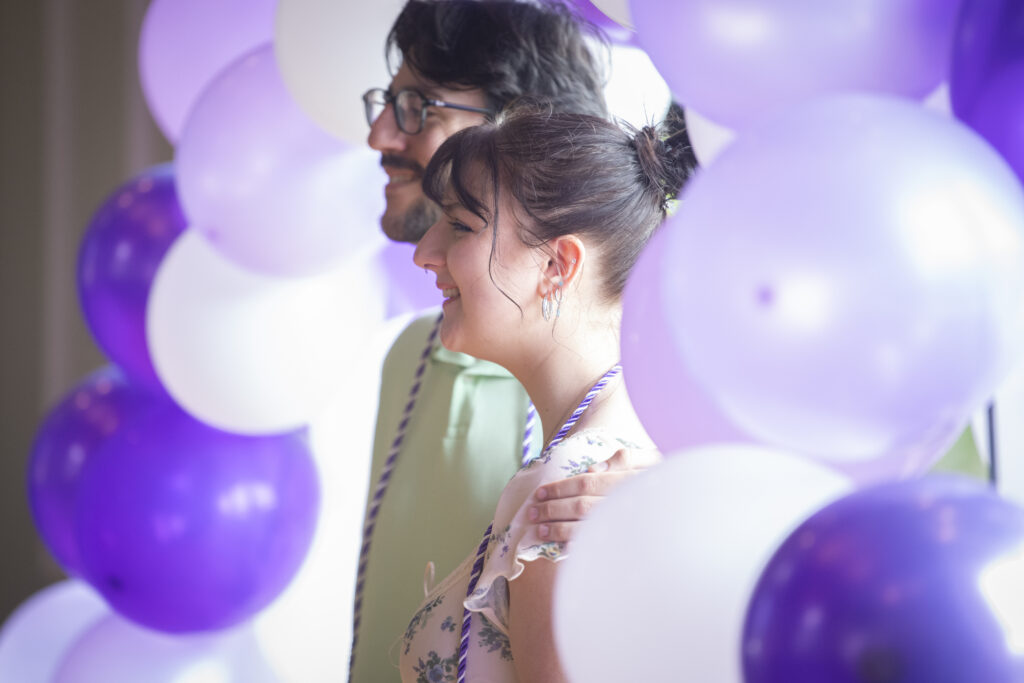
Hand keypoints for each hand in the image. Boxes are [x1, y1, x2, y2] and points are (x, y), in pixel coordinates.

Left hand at [527, 447, 661, 542]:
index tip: (540, 492)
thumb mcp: (652, 460)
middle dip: (553, 509)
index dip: (560, 488)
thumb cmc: (669, 481)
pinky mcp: (628, 546)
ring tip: (539, 529)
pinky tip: (560, 547)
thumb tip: (593, 470)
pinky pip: (598, 547)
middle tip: (531, 511)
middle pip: (582, 507)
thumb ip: (624, 459)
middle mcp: (628, 504)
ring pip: (587, 529)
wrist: (692, 515)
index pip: (586, 484)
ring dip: (559, 530)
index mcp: (630, 481)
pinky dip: (577, 547)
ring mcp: (628, 528)